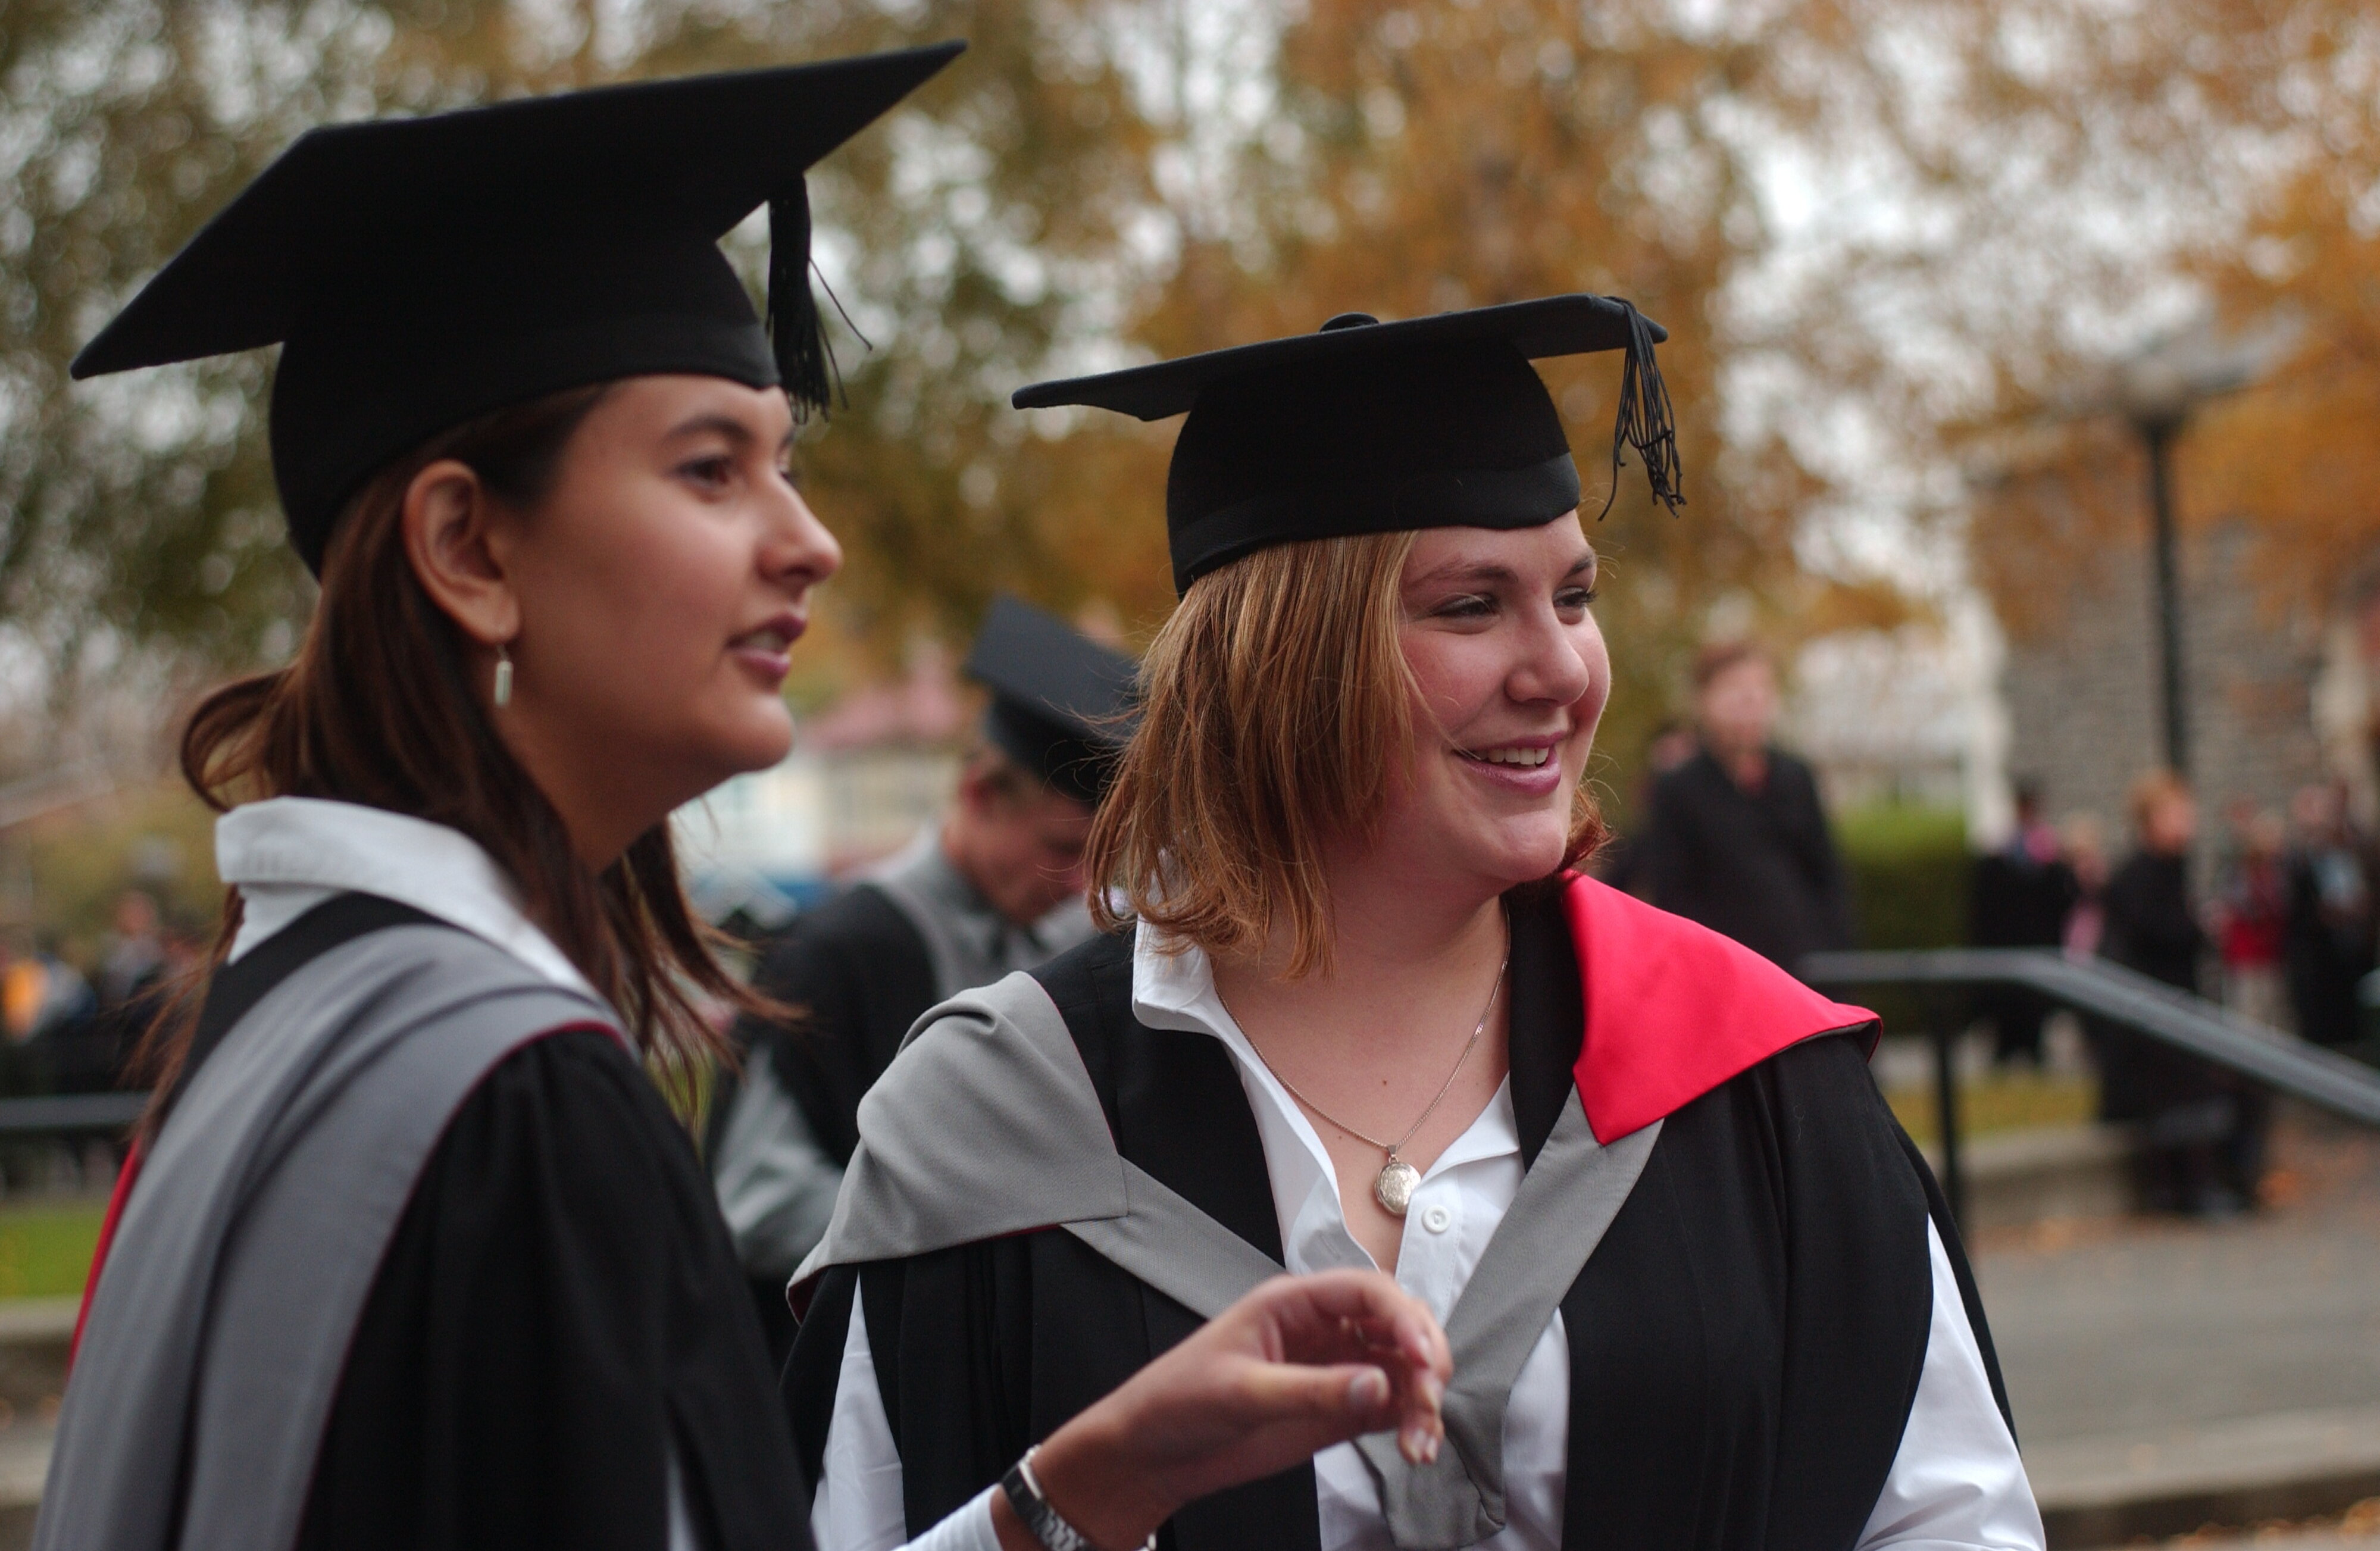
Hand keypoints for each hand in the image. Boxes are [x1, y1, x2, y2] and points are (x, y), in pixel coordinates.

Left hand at [990, 1270, 1450, 1550]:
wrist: (1150, 1454)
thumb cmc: (1176, 1402)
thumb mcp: (1240, 1393)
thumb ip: (1313, 1391)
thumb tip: (1379, 1385)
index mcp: (1294, 1303)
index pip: (1368, 1291)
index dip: (1405, 1318)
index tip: (1422, 1358)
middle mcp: (1323, 1330)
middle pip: (1398, 1324)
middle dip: (1425, 1356)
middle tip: (1428, 1398)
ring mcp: (1334, 1370)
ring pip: (1402, 1369)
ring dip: (1424, 1399)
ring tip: (1421, 1442)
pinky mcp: (1337, 1409)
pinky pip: (1391, 1407)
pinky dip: (1412, 1424)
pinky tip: (1417, 1447)